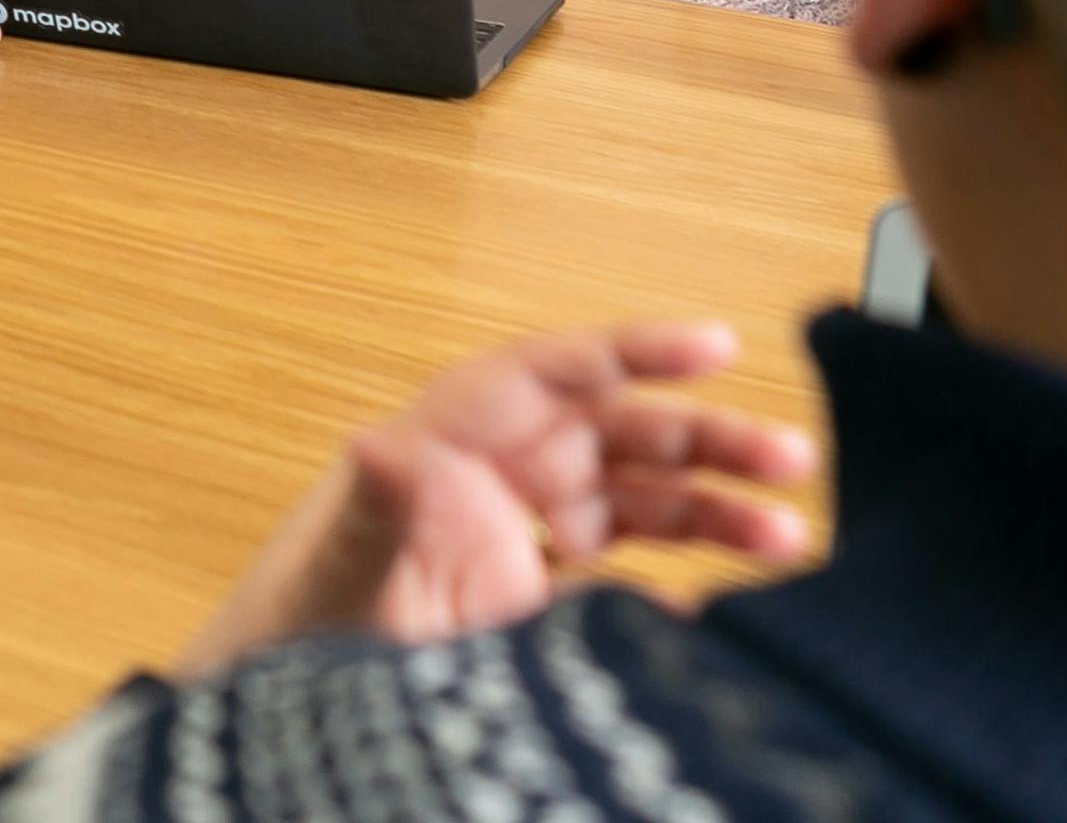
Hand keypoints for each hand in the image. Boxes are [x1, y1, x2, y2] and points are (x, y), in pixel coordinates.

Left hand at [176, 321, 815, 675]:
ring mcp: (512, 544)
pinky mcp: (525, 610)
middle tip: (788, 459)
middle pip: (615, 434)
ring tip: (790, 539)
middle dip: (703, 440)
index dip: (635, 350)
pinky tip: (723, 619)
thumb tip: (382, 447)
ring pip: (632, 504)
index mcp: (447, 444)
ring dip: (710, 515)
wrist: (276, 720)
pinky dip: (673, 596)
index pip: (553, 373)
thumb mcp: (337, 568)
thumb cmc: (292, 630)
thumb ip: (374, 511)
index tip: (716, 346)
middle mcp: (488, 480)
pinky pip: (616, 586)